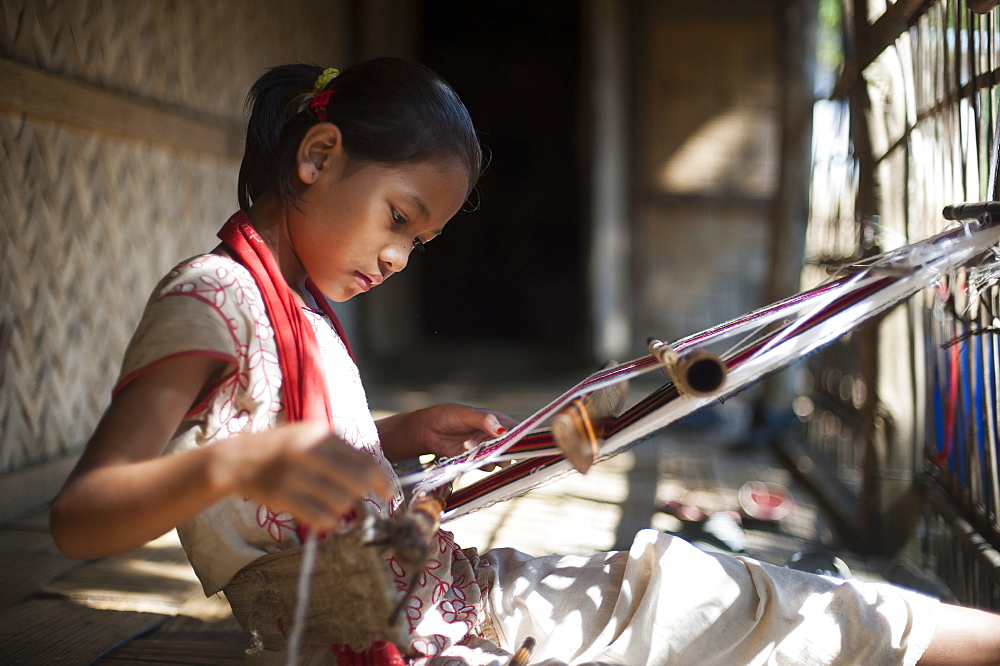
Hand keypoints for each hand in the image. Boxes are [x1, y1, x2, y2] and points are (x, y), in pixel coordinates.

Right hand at [211, 421, 392, 531]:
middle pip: (356, 481)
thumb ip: (338, 450)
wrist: (238, 459)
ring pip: (340, 501)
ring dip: (343, 509)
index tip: (389, 493)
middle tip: (359, 501)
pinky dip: (327, 522)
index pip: (364, 460)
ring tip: (334, 506)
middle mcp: (307, 452)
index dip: (382, 480)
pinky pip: (318, 516)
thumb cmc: (282, 449)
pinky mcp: (281, 496)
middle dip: (363, 495)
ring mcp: (293, 474)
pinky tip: (325, 519)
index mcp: (319, 434)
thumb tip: (373, 473)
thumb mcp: (310, 436)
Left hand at [378, 403, 518, 461]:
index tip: (527, 445)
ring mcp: (487, 449)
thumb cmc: (448, 416)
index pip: (519, 430)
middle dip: (510, 452)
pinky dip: (483, 465)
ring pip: (502, 460)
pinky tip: (471, 458)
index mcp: (498, 421)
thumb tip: (501, 430)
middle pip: (514, 448)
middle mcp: (496, 436)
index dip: (526, 438)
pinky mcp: (477, 461)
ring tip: (478, 451)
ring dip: (494, 459)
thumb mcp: (466, 415)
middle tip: (499, 451)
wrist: (428, 431)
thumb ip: (484, 421)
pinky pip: (488, 467)